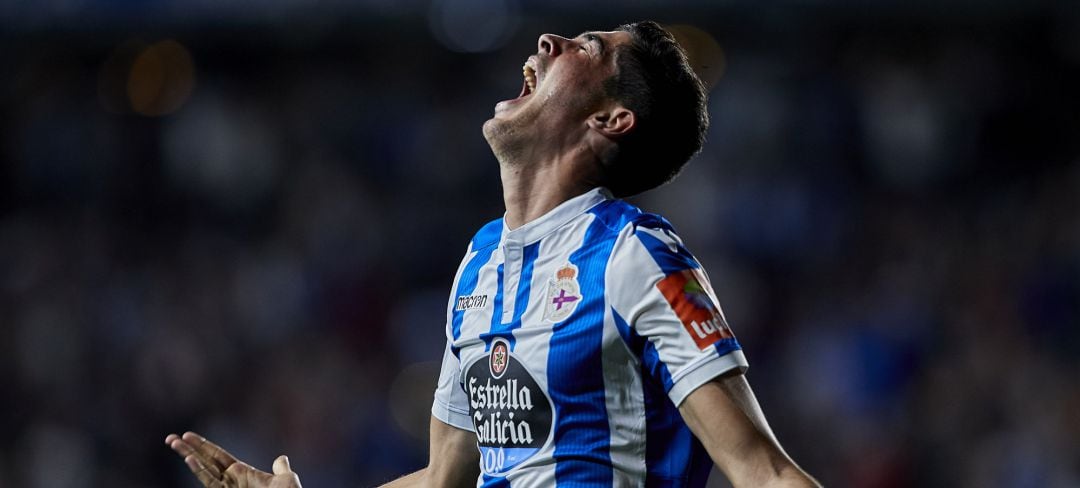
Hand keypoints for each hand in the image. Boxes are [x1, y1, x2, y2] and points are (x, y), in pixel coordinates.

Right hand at [165, 431, 301, 487]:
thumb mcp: (286, 481)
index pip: (218, 456)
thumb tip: (281, 458)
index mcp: (242, 473)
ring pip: (203, 471)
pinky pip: (211, 483)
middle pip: (205, 461)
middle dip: (188, 450)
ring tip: (175, 444)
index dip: (203, 446)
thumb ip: (280, 469)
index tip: (187, 435)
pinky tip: (190, 459)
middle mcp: (231, 481)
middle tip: (170, 438)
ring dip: (189, 457)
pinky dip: (200, 471)